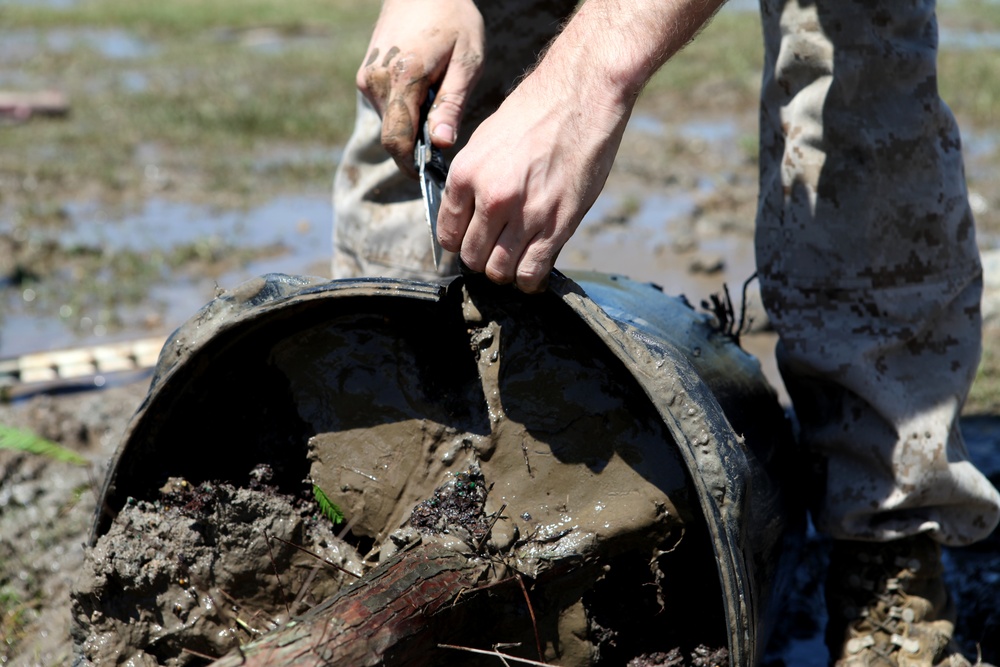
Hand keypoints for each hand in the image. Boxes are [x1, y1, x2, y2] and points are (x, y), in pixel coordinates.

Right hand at [356, 0, 484, 176]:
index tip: (435, 177)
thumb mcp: (466, 61)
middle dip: (418, 148)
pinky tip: (427, 94)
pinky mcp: (366, 77)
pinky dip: (405, 113)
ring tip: (439, 106)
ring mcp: (367, 80)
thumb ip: (451, 104)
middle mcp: (375, 82)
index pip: (398, 141)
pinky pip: (386, 110)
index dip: (415, 166)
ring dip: (413, 127)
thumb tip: (441, 145)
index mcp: (401, 79)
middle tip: (447, 140)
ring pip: (390, 125)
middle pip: (394, 138)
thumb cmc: (452, 18)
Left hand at [434, 0, 724, 292]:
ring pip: (500, 270)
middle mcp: (492, 197)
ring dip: (504, 270)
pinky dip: (528, 279)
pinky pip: (531, 272)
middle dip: (481, 258)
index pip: (448, 233)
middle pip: (472, 257)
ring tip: (514, 257)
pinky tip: (531, 269)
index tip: (472, 239)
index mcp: (466, 174)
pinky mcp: (558, 225)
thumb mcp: (486, 139)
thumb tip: (465, 211)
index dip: (459, 242)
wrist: (582, 95)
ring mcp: (526, 214)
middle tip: (496, 249)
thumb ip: (472, 178)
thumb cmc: (535, 111)